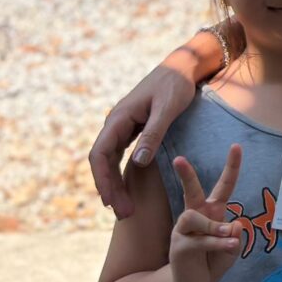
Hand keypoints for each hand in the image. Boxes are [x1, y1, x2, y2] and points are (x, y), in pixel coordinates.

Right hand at [91, 64, 199, 217]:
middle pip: (102, 161)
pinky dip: (120, 174)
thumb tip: (138, 162)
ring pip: (110, 161)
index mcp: (118, 118)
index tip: (111, 201)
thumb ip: (153, 134)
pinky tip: (125, 190)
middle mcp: (115, 123)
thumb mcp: (167, 109)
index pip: (100, 154)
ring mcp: (122, 126)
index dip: (103, 179)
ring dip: (114, 184)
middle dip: (109, 188)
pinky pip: (119, 156)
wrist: (181, 68)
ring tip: (123, 208)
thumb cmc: (175, 85)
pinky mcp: (131, 129)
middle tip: (122, 213)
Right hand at [167, 145, 242, 281]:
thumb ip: (235, 237)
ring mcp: (185, 231)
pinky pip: (200, 240)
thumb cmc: (212, 262)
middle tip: (178, 160)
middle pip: (191, 191)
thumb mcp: (231, 250)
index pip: (223, 186)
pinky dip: (217, 243)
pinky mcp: (180, 246)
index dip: (231, 166)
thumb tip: (235, 224)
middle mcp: (197, 217)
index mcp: (213, 212)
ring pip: (196, 219)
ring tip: (229, 239)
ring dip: (215, 228)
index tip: (236, 146)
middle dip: (185, 175)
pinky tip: (230, 245)